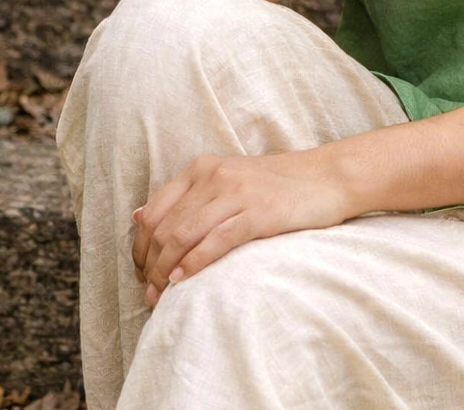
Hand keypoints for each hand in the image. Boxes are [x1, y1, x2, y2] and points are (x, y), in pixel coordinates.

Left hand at [130, 148, 355, 306]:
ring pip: (183, 235)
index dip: (139, 249)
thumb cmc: (275, 186)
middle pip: (164, 228)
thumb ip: (185, 196)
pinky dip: (194, 264)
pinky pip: (216, 240)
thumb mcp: (226, 180)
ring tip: (161, 296)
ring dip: (165, 271)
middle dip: (149, 266)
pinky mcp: (258, 212)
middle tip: (148, 294)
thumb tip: (137, 216)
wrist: (326, 177)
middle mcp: (214, 176)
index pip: (153, 212)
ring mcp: (236, 192)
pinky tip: (184, 281)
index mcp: (201, 168)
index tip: (141, 275)